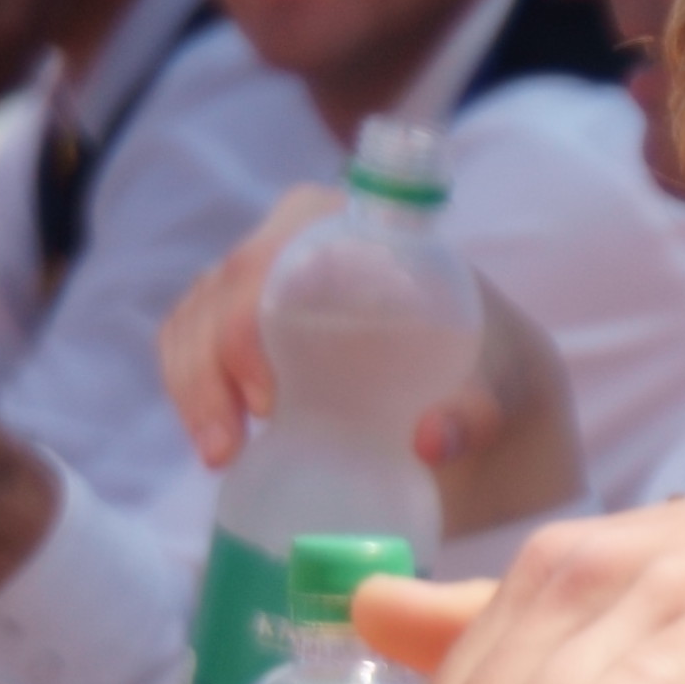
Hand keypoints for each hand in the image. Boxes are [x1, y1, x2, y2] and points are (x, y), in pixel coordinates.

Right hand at [161, 188, 588, 534]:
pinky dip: (187, 387)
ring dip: (192, 386)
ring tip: (221, 455)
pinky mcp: (237, 316)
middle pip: (225, 288)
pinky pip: (186, 340)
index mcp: (354, 228)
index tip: (270, 400)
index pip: (275, 257)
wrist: (478, 378)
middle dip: (213, 368)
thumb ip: (476, 413)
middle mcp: (298, 238)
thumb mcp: (498, 388)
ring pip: (196, 316)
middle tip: (235, 445)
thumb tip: (429, 441)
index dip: (250, 323)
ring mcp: (261, 277)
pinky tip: (214, 442)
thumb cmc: (486, 368)